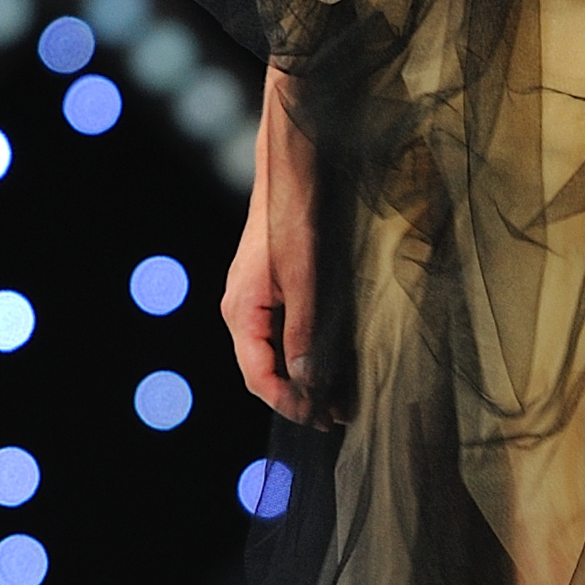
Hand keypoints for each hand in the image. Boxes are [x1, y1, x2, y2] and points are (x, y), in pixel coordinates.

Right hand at [221, 78, 318, 421]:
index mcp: (241, 311)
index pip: (258, 379)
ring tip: (344, 395)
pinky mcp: (276, 284)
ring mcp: (258, 296)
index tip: (326, 422)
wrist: (296, 163)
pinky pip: (288, 330)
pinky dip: (311, 350)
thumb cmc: (298, 215)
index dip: (291, 405)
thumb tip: (309, 385)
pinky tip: (338, 356)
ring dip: (309, 375)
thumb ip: (306, 333)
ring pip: (279, 351)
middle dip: (301, 395)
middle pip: (266, 369)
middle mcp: (243, 308)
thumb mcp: (306, 279)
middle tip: (342, 416)